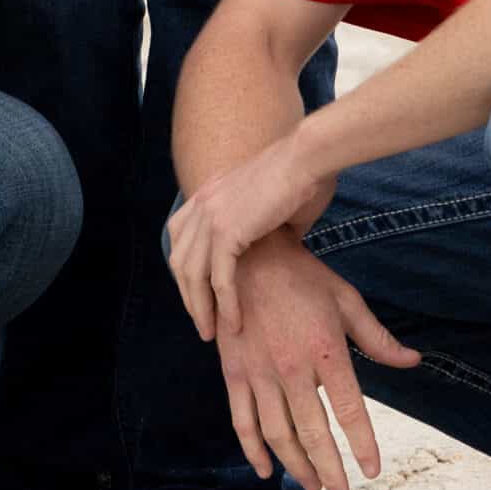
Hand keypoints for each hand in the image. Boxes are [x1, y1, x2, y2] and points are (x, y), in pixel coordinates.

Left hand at [166, 132, 340, 340]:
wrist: (310, 157)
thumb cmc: (305, 176)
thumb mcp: (273, 206)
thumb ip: (267, 228)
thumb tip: (281, 246)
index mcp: (208, 192)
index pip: (181, 239)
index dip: (186, 271)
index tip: (200, 296)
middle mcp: (202, 202)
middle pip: (180, 260)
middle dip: (189, 297)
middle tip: (202, 324)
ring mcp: (211, 216)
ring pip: (193, 275)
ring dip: (201, 309)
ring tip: (212, 333)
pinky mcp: (227, 230)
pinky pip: (219, 279)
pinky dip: (226, 306)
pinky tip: (235, 324)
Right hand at [214, 237, 417, 489]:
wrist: (247, 254)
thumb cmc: (303, 277)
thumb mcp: (346, 301)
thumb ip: (377, 339)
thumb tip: (413, 361)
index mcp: (326, 350)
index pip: (350, 411)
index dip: (362, 445)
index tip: (371, 471)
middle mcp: (292, 367)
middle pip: (314, 433)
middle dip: (331, 471)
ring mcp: (259, 372)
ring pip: (278, 434)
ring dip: (297, 466)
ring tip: (313, 487)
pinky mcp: (234, 372)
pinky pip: (243, 421)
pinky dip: (253, 450)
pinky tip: (267, 470)